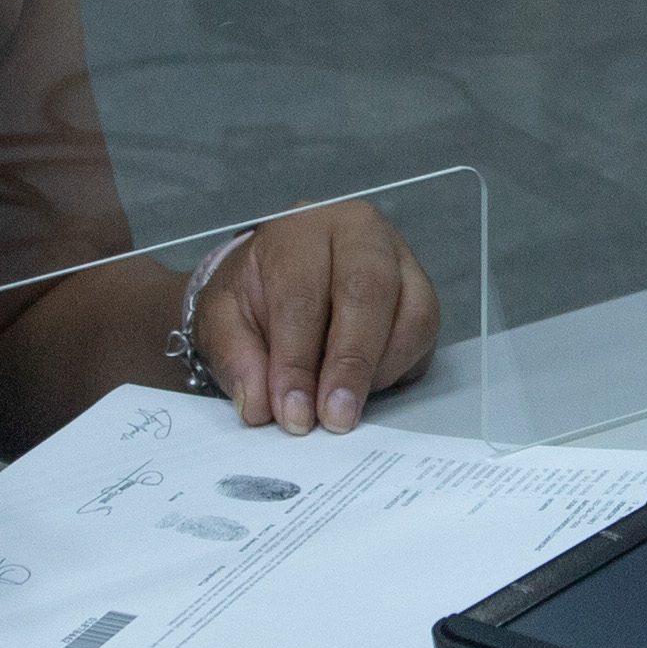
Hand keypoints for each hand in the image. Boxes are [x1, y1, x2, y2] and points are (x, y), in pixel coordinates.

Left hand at [186, 206, 437, 433]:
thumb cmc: (255, 295)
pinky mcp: (422, 291)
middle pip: (368, 292)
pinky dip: (397, 369)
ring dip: (378, 371)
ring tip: (344, 409)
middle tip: (334, 418)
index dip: (297, 360)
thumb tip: (260, 405)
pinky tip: (363, 389)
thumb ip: (235, 358)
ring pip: (410, 314)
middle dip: (349, 364)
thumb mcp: (223, 320)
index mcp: (300, 229)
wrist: (282, 277)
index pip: (302, 295)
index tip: (292, 411)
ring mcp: (400, 259)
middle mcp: (358, 233)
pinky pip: (423, 334)